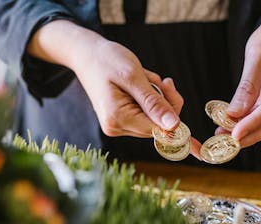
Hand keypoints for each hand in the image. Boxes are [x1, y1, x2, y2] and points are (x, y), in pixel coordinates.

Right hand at [28, 21, 196, 144]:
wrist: (86, 55)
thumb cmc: (107, 60)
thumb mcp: (133, 76)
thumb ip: (154, 103)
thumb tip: (174, 127)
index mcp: (118, 118)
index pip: (158, 130)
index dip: (173, 117)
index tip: (174, 99)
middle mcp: (116, 128)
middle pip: (158, 126)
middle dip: (165, 103)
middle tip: (163, 81)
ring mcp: (117, 126)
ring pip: (154, 120)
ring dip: (157, 99)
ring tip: (144, 79)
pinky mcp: (120, 121)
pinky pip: (146, 115)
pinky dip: (150, 100)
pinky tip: (141, 85)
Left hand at [223, 8, 260, 147]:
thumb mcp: (257, 54)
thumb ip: (248, 85)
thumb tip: (235, 113)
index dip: (254, 123)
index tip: (234, 135)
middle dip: (249, 133)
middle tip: (224, 143)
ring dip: (246, 132)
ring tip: (221, 137)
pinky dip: (248, 124)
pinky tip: (229, 128)